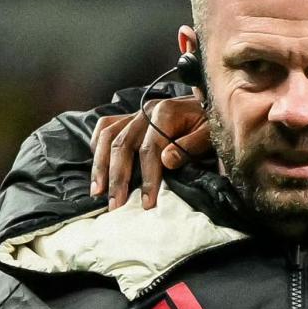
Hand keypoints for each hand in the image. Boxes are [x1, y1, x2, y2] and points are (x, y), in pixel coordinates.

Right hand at [91, 67, 212, 210]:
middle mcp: (145, 111)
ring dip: (100, 165)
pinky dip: (98, 144)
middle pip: (122, 145)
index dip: (148, 178)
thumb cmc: (211, 122)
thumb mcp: (209, 134)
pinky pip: (106, 126)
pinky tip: (97, 164)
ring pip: (108, 136)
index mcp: (165, 113)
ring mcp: (136, 113)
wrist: (209, 103)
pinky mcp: (132, 117)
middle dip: (117, 178)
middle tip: (115, 205)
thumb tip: (166, 161)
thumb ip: (190, 146)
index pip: (149, 150)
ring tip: (97, 191)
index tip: (147, 203)